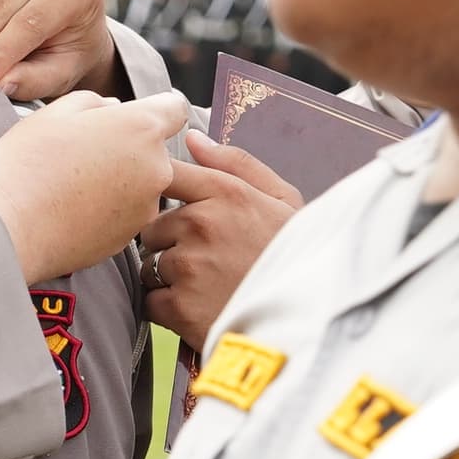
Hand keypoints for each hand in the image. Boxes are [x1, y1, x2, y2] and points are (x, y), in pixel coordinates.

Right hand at [0, 91, 188, 285]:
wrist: (7, 229)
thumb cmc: (26, 164)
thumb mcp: (55, 112)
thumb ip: (96, 103)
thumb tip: (114, 109)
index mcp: (141, 128)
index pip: (174, 108)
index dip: (155, 108)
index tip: (131, 117)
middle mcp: (156, 168)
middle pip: (155, 149)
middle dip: (129, 147)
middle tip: (85, 153)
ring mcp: (146, 207)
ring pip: (141, 183)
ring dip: (120, 180)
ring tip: (74, 185)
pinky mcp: (130, 238)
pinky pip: (126, 213)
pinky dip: (109, 209)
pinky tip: (73, 209)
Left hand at [140, 137, 300, 351]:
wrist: (308, 320)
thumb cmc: (295, 257)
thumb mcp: (282, 200)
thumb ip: (236, 164)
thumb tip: (194, 139)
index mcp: (226, 193)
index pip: (169, 174)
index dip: (167, 193)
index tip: (179, 210)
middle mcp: (201, 224)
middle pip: (153, 227)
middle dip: (172, 244)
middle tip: (208, 261)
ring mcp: (188, 265)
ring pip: (150, 265)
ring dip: (169, 278)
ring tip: (209, 287)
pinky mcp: (179, 306)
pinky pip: (152, 301)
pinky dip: (170, 310)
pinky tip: (202, 310)